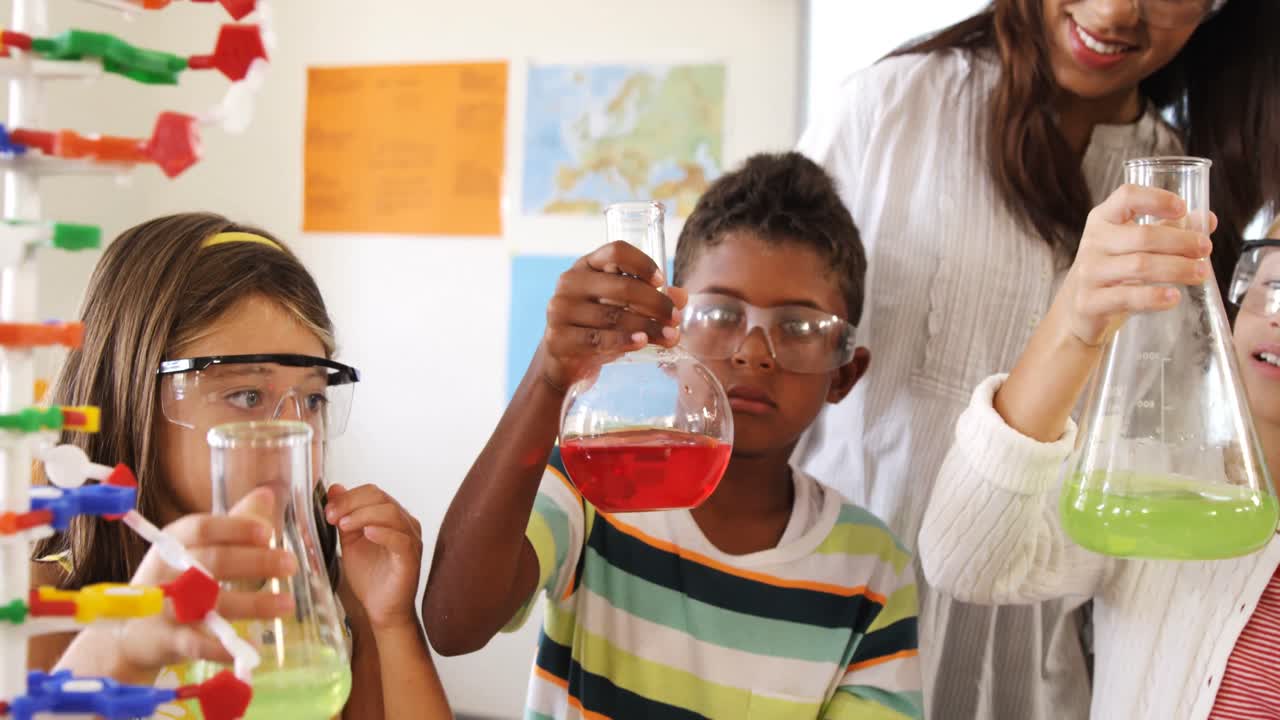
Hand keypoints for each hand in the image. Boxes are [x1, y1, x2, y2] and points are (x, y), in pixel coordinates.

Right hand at [117, 488, 295, 674]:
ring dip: (253, 604)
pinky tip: (251, 647)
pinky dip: (222, 646)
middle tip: (291, 564)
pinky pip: (196, 643)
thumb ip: (233, 524)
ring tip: (288, 604)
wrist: (129, 632)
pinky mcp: (164, 639)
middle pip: (213, 561)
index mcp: (174, 542)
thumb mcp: (197, 548)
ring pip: (211, 603)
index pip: (203, 528)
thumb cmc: (173, 581)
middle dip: (256, 562)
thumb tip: (267, 494)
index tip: (268, 533)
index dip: (235, 528)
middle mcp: (166, 570)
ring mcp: (162, 606)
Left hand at [325, 483, 422, 630]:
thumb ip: (344, 516)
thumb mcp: (349, 542)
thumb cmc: (369, 577)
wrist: (381, 609)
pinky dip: (383, 533)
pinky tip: (367, 534)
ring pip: (390, 513)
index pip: (372, 492)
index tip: (328, 510)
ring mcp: (410, 539)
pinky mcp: (411, 557)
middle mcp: (404, 523)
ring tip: (343, 525)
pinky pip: (400, 539)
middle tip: (331, 516)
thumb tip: (334, 489)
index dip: (348, 497)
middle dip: (352, 503)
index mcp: (391, 516)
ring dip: (363, 515)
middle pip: (381, 498)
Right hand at [537, 241, 687, 390]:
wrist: (563, 360)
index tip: (661, 280)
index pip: (616, 251)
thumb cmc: (597, 326)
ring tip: (670, 337)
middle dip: (656, 303)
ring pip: (614, 316)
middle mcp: (570, 282)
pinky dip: (624, 341)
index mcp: (587, 266)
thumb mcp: (622, 308)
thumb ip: (651, 299)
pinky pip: (598, 339)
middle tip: (675, 318)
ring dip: (648, 327)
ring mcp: (560, 310)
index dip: (642, 263)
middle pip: (622, 286)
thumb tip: (681, 297)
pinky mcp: (558, 338)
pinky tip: (642, 342)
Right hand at [1059, 184, 1215, 347]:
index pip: (1127, 197)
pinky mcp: (1089, 302)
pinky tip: (1174, 297)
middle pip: (1143, 236)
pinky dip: (1155, 297)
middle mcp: (1093, 242)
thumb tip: (1208, 220)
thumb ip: (1169, 230)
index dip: (1156, 199)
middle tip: (1205, 249)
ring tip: (1201, 273)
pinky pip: (1127, 297)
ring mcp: (1089, 273)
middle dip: (1181, 242)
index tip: (1182, 208)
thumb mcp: (1134, 245)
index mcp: (1104, 220)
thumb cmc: (1114, 270)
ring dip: (1177, 269)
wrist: (1078, 308)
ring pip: (1139, 266)